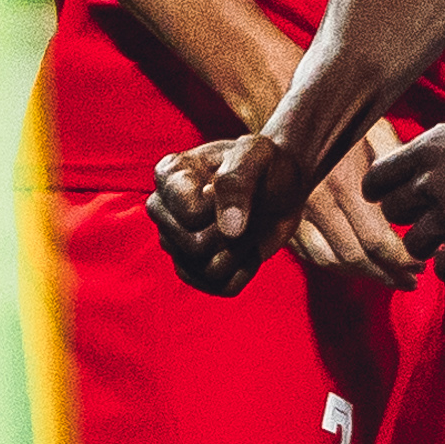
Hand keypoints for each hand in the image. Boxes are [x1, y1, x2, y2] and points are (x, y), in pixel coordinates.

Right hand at [149, 131, 299, 296]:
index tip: (240, 184)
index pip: (190, 215)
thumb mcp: (256, 155)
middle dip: (236, 232)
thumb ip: (236, 183)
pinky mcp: (195, 269)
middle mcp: (162, 211)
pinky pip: (223, 287)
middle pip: (195, 247)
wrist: (282, 183)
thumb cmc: (264, 162)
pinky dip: (247, 269)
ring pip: (209, 271)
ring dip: (243, 250)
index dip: (225, 206)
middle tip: (250, 208)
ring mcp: (175, 243)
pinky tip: (250, 246)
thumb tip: (229, 231)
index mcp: (167, 175)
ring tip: (250, 225)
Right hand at [285, 122, 421, 284]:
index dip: (400, 258)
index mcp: (342, 183)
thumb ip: (395, 168)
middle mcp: (315, 203)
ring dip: (363, 275)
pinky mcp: (283, 220)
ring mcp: (295, 214)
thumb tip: (420, 198)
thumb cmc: (339, 123)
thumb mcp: (375, 134)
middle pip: (353, 256)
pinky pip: (311, 254)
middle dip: (386, 273)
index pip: (374, 239)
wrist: (287, 117)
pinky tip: (360, 267)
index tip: (421, 264)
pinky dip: (337, 265)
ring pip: (330, 261)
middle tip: (412, 279)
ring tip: (392, 279)